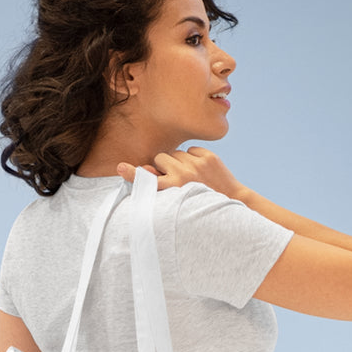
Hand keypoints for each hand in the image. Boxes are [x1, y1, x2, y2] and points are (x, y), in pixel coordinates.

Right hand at [117, 147, 248, 201]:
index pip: (149, 180)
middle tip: (175, 178)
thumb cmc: (200, 202)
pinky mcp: (208, 156)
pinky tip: (200, 169)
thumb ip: (161, 184)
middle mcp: (184, 176)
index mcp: (174, 189)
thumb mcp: (179, 199)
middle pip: (160, 158)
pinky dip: (193, 157)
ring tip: (189, 175)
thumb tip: (144, 170)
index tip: (120, 168)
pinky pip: (190, 149)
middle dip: (164, 165)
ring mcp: (197, 165)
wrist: (231, 199)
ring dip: (178, 161)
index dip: (133, 174)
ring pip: (175, 153)